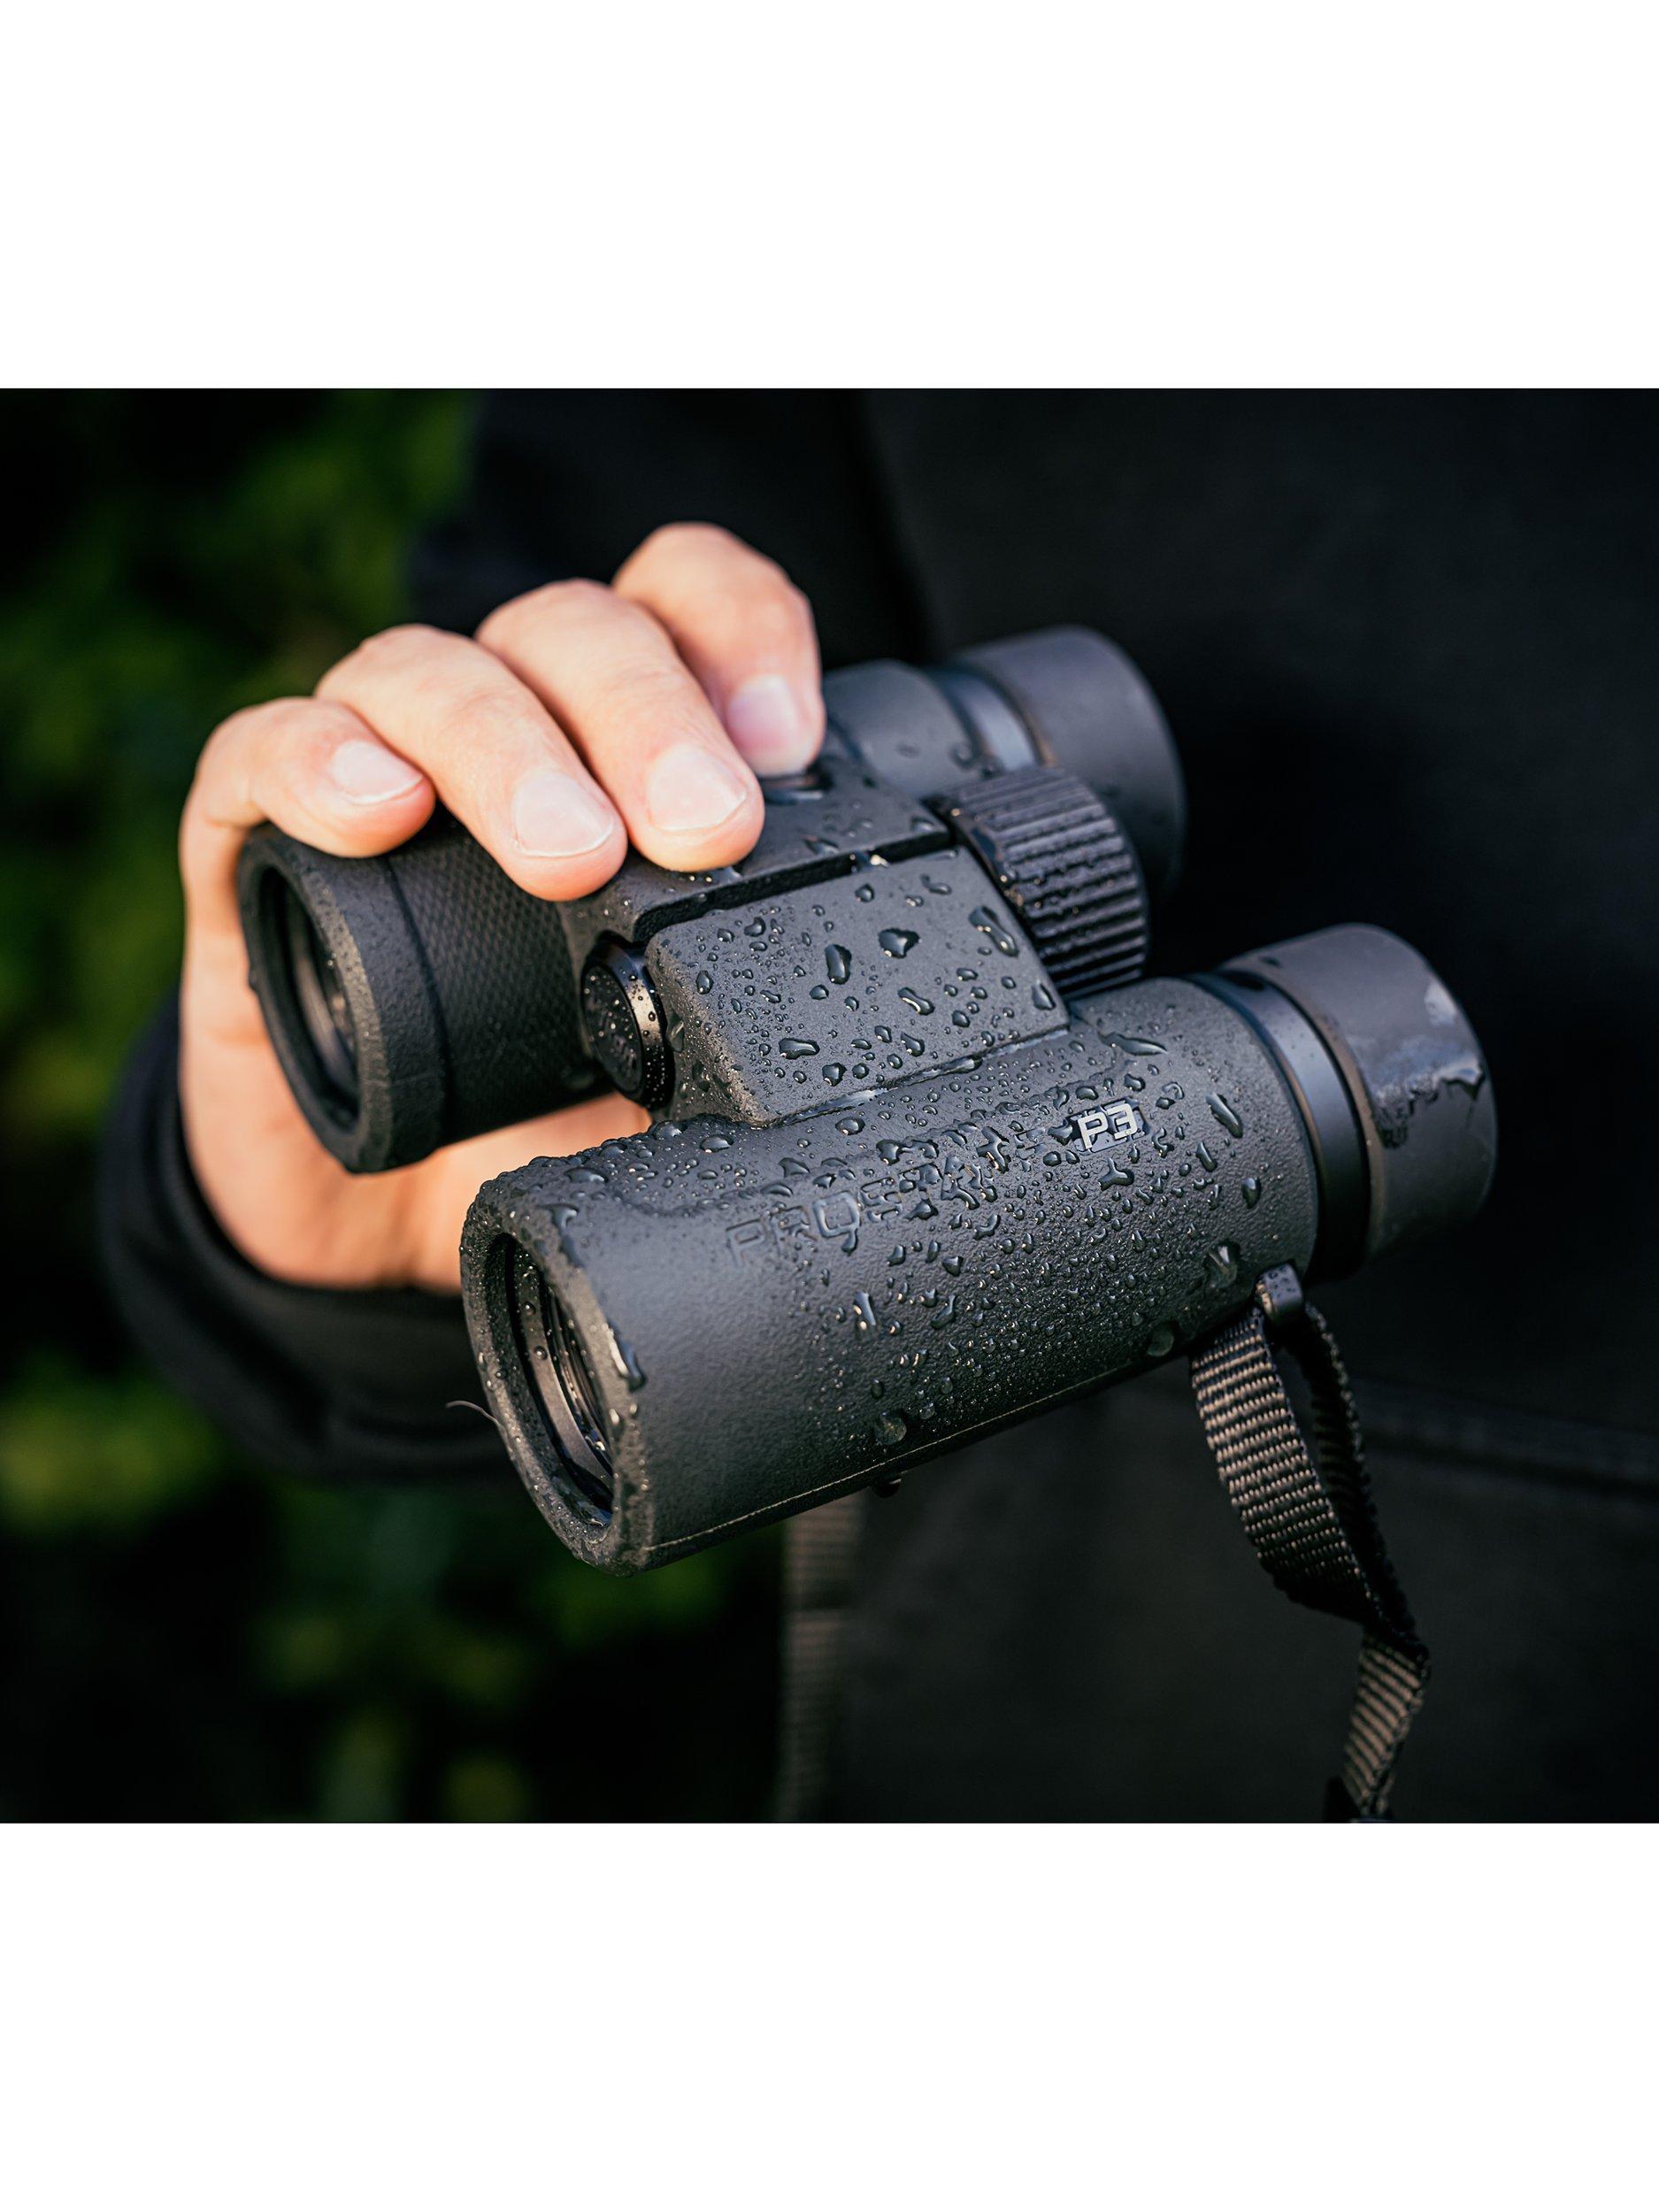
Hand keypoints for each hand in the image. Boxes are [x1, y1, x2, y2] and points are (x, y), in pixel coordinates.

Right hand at [178, 525, 823, 1292]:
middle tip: (702, 830)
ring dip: (507, 746)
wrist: (379, 1221)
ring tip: (569, 855)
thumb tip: (871, 1034)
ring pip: (426, 672)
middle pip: (571, 629)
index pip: (681, 606)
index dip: (741, 631)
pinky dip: (319, 763)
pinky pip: (261, 752)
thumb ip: (748, 1023)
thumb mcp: (676, 1076)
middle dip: (648, 714)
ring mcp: (372, 776)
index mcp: (617, 751)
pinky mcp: (249, 846)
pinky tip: (378, 812)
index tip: (793, 748)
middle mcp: (501, 734)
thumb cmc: (539, 1118)